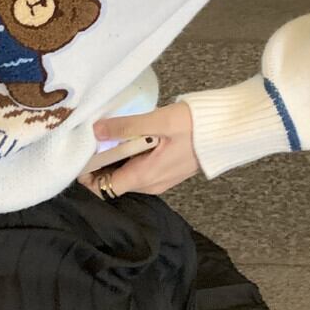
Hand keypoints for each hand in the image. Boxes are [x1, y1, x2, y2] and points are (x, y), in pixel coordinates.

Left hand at [77, 101, 200, 198]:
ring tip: (108, 131)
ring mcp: (159, 179)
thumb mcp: (159, 121)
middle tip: (91, 136)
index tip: (79, 154)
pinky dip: (129, 154)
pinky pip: (139, 167)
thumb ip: (126, 126)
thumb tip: (96, 130)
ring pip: (125, 173)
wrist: (230, 129)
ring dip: (114, 156)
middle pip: (112, 180)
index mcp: (145, 177)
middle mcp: (150, 184)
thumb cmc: (197, 126)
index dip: (86, 175)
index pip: (103, 188)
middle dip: (98, 162)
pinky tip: (129, 134)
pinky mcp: (166, 170)